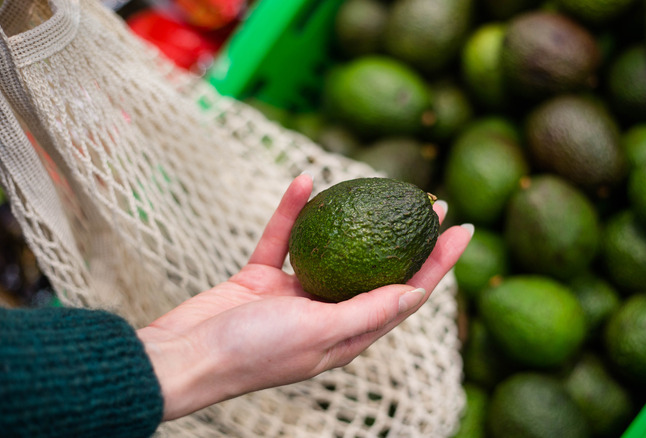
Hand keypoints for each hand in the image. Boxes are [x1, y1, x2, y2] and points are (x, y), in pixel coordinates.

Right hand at [137, 174, 472, 420]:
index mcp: (348, 335)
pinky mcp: (262, 279)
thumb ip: (366, 312)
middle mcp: (327, 314)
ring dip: (355, 218)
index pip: (406, 294)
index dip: (438, 263)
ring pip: (333, 249)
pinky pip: (283, 239)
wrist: (184, 357)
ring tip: (381, 186)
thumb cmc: (253, 353)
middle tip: (431, 201)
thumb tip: (416, 294)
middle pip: (379, 269)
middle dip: (409, 237)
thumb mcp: (319, 333)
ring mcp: (294, 296)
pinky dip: (292, 213)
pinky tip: (302, 181)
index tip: (462, 228)